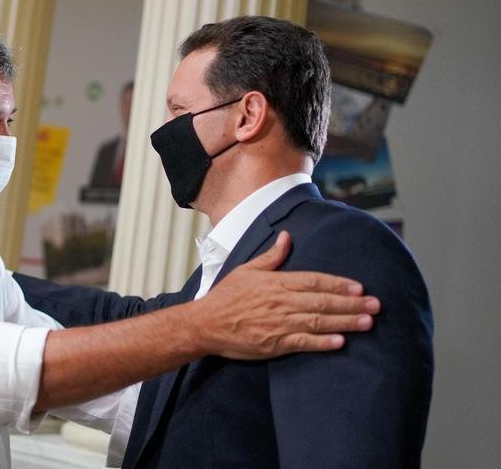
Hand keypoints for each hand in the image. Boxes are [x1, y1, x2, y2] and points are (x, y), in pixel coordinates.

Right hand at [193, 231, 379, 359]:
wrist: (206, 324)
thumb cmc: (226, 296)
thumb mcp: (246, 270)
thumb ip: (271, 256)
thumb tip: (287, 237)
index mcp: (276, 283)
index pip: (314, 281)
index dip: (338, 283)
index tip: (359, 286)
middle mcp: (281, 302)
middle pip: (322, 301)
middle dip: (351, 303)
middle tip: (375, 305)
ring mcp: (279, 324)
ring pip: (318, 322)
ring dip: (345, 322)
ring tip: (367, 323)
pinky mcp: (275, 344)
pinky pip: (303, 343)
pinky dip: (322, 343)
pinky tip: (340, 342)